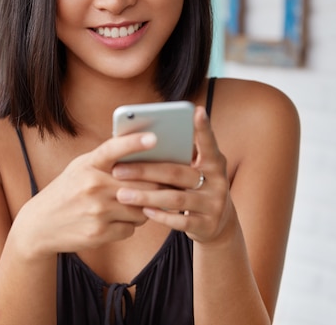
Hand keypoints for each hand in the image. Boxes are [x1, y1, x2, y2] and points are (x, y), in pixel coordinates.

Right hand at [11, 131, 161, 257]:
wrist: (40, 224)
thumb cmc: (66, 191)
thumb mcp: (79, 168)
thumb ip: (106, 160)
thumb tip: (143, 151)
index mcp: (88, 165)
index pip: (113, 149)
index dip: (134, 142)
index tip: (153, 138)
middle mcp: (92, 186)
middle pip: (142, 185)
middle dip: (155, 187)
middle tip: (164, 186)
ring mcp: (97, 211)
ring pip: (141, 210)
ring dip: (142, 209)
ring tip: (132, 205)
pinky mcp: (99, 233)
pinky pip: (131, 228)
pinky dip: (129, 225)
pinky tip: (116, 220)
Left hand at [112, 106, 235, 243]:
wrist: (217, 224)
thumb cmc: (194, 186)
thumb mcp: (194, 169)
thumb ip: (178, 156)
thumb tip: (142, 139)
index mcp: (214, 162)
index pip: (208, 142)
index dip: (203, 128)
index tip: (195, 111)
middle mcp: (218, 181)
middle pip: (178, 172)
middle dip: (145, 171)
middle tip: (117, 170)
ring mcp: (214, 204)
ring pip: (176, 199)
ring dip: (146, 196)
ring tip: (122, 195)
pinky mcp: (207, 225)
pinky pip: (180, 221)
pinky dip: (160, 215)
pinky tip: (142, 211)